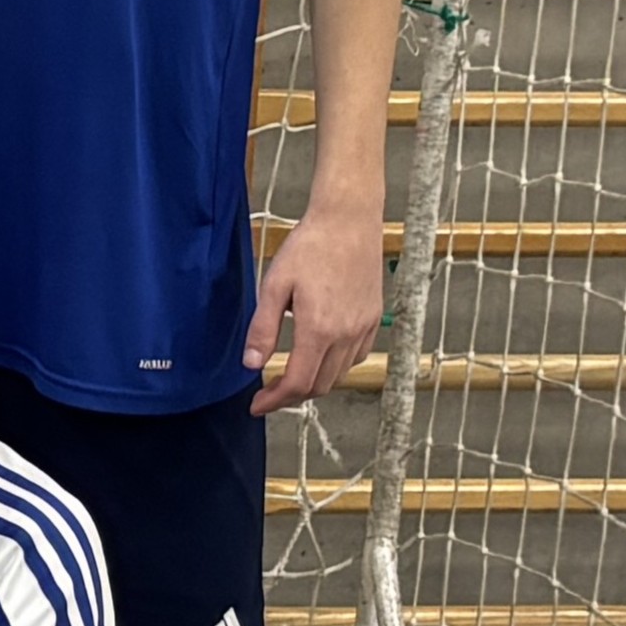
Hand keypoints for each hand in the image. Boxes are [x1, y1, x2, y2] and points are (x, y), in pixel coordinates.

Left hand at [248, 192, 385, 415]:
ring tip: (289, 376)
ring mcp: (365, 327)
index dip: (274, 401)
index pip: (297, 383)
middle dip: (291, 396)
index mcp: (319, 329)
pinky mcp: (374, 318)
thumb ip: (262, 329)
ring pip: (339, 375)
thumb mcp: (274, 286)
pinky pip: (357, 356)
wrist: (349, 220)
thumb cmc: (309, 246)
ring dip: (313, 383)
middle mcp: (346, 334)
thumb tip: (252, 365)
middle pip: (319, 386)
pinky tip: (319, 356)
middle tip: (267, 392)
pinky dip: (336, 367)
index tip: (256, 405)